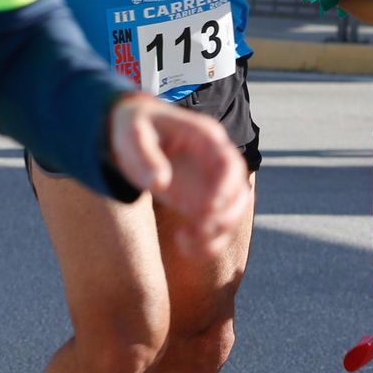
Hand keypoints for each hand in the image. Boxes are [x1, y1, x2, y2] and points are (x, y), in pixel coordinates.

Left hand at [107, 96, 251, 258]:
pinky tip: (182, 244)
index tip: (208, 208)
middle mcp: (215, 161)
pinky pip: (217, 227)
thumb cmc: (135, 128)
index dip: (227, 187)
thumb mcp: (132, 134)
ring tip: (185, 240)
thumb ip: (145, 155)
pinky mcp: (203, 201)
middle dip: (226, 216)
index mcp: (205, 138)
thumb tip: (159, 183)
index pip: (230, 163)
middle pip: (240, 191)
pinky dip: (208, 243)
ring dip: (217, 234)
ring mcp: (212, 183)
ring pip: (234, 213)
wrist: (135, 133)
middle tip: (198, 229)